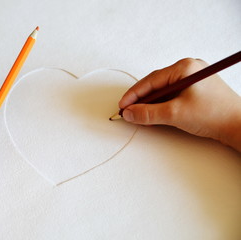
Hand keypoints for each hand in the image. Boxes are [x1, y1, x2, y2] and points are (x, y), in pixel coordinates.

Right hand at [119, 58, 240, 151]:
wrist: (239, 126)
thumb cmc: (215, 114)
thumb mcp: (175, 113)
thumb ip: (148, 113)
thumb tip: (130, 113)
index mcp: (184, 68)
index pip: (150, 81)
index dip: (134, 94)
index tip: (123, 105)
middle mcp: (188, 70)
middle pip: (156, 85)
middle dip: (141, 100)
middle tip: (128, 111)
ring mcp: (192, 81)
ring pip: (163, 92)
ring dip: (150, 104)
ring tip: (139, 115)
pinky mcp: (194, 91)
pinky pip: (171, 96)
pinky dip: (161, 106)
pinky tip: (154, 114)